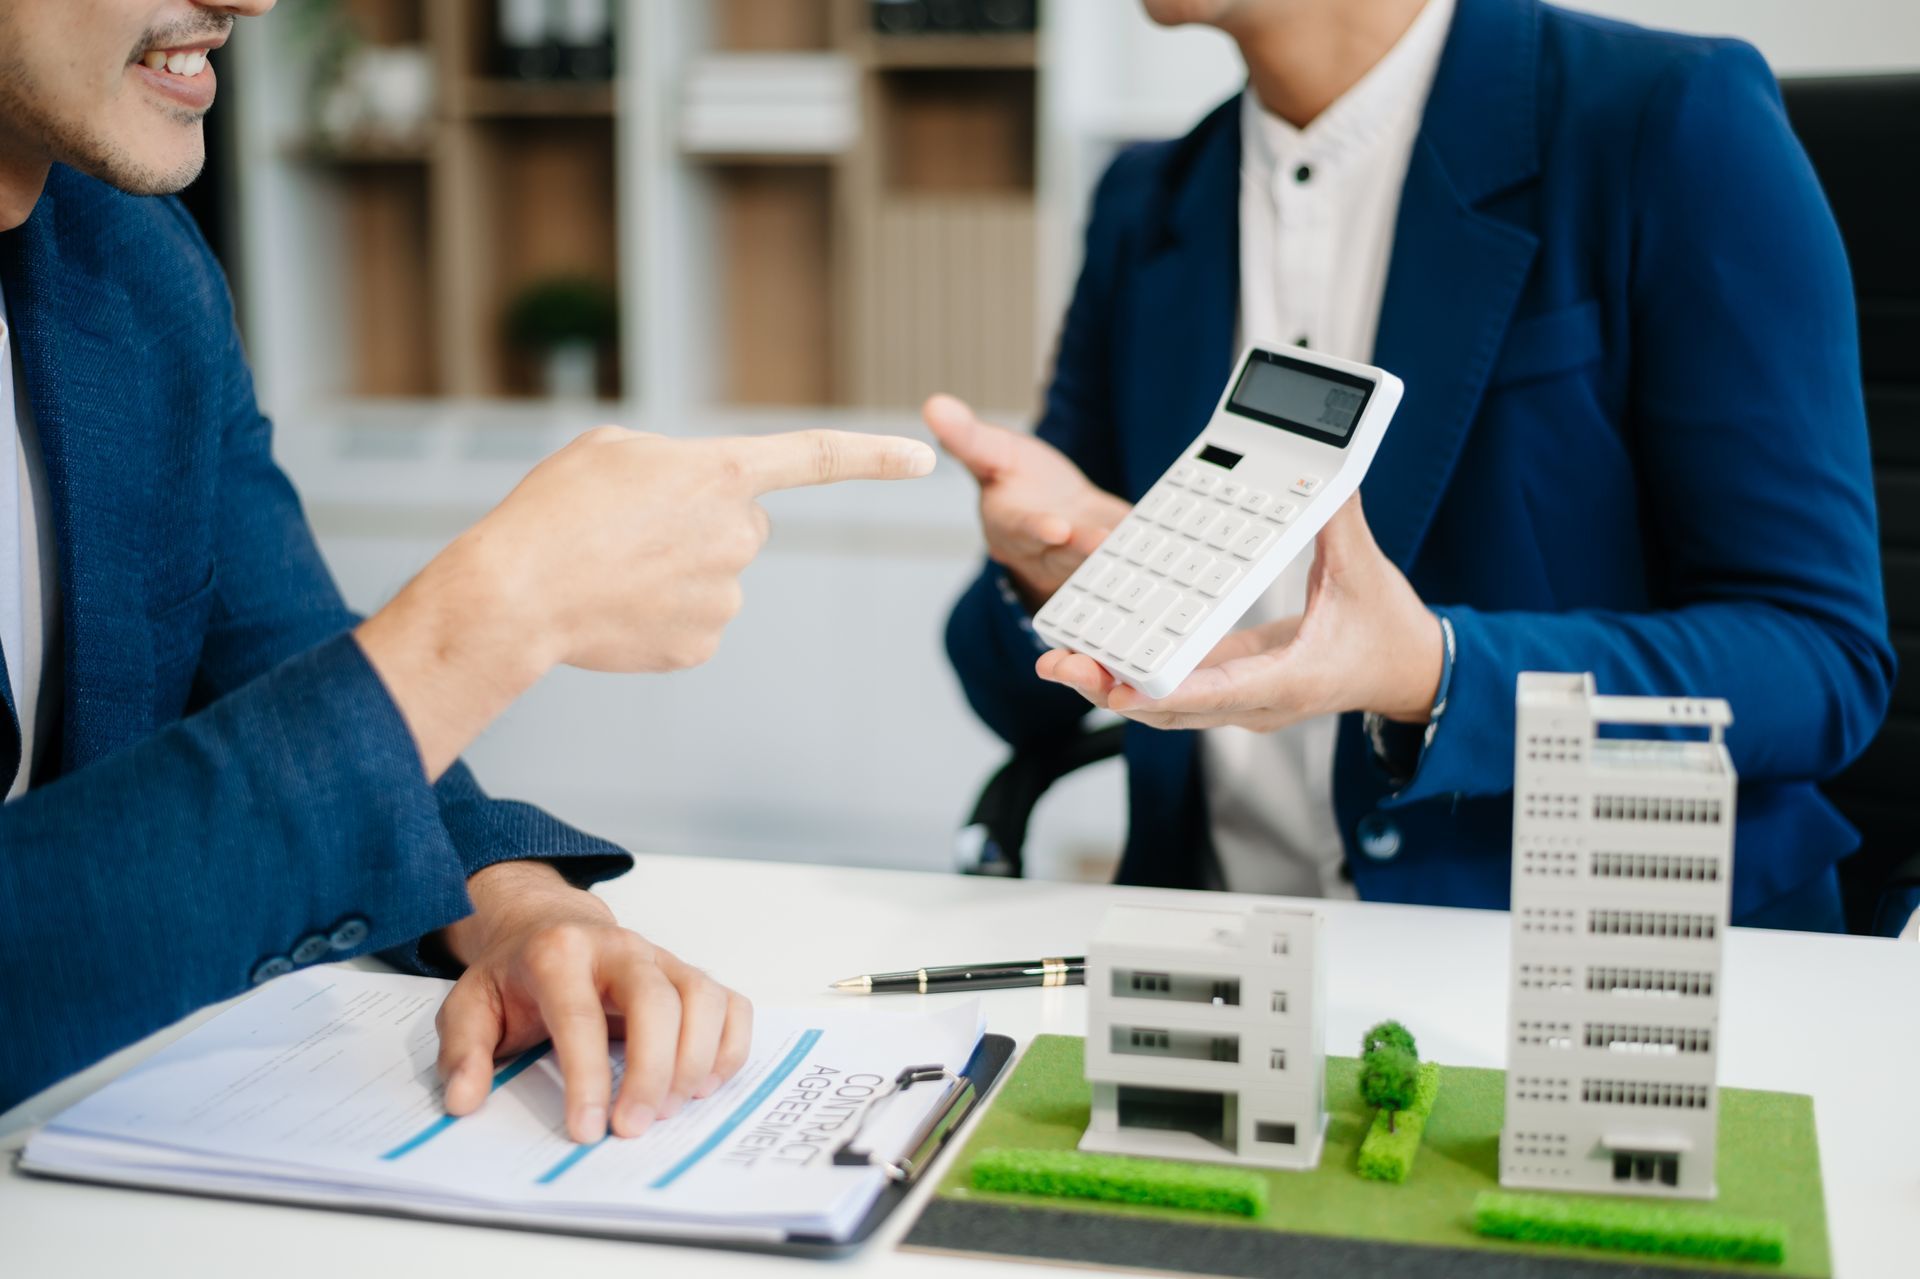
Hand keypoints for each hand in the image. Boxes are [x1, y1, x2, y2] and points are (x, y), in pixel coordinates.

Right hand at [357, 427, 935, 777]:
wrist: (516, 593)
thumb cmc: (555, 511)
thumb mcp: (612, 452)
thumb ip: (673, 464)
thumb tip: (697, 502)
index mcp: (724, 473)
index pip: (818, 457)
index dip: (874, 456)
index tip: (925, 459)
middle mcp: (739, 534)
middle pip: (746, 525)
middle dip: (707, 525)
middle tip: (638, 530)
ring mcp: (725, 596)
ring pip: (717, 576)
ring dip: (677, 571)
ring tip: (614, 569)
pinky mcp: (702, 644)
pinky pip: (694, 622)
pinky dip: (660, 615)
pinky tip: (618, 608)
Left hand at [433, 861, 752, 1144]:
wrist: (548, 926)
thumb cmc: (514, 975)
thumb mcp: (468, 1006)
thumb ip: (463, 1052)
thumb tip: (465, 1101)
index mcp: (559, 953)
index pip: (580, 1015)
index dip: (586, 1077)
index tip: (586, 1130)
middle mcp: (620, 947)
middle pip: (656, 1000)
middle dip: (652, 1071)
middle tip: (634, 1128)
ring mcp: (662, 958)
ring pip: (702, 997)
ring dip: (695, 1060)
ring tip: (669, 1109)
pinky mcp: (689, 974)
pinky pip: (731, 1004)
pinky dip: (729, 1047)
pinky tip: (703, 1084)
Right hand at [924, 394, 1130, 606]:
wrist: (1058, 507)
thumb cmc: (1021, 482)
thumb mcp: (994, 453)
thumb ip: (968, 437)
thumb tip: (933, 405)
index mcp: (1008, 525)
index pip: (1019, 529)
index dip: (1036, 531)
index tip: (1055, 528)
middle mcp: (1042, 551)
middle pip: (1059, 555)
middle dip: (1079, 550)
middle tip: (1100, 542)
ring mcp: (1078, 561)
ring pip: (1093, 564)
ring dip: (1112, 555)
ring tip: (1128, 541)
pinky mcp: (1113, 561)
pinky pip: (1128, 558)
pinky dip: (1142, 549)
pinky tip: (1159, 538)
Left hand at [1036, 495, 1443, 730]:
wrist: (1410, 672)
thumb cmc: (1389, 629)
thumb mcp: (1364, 571)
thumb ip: (1336, 520)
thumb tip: (1320, 473)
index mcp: (1290, 680)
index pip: (1215, 693)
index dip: (1163, 691)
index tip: (1118, 688)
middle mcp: (1258, 702)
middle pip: (1171, 709)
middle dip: (1112, 688)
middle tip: (1059, 665)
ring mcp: (1243, 701)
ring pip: (1165, 707)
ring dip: (1112, 685)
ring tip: (1060, 661)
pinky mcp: (1234, 689)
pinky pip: (1176, 689)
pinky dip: (1137, 674)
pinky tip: (1098, 653)